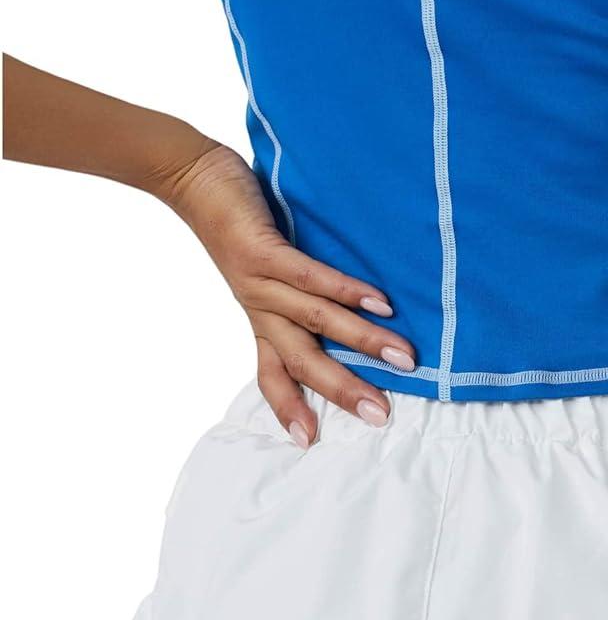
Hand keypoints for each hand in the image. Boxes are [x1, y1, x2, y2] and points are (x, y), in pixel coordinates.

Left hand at [162, 142, 415, 439]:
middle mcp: (259, 308)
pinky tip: (379, 302)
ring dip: (363, 342)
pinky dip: (346, 292)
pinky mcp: (262, 251)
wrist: (190, 177)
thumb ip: (301, 292)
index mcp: (260, 318)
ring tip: (404, 358)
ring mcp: (260, 282)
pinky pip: (309, 277)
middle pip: (303, 361)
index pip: (273, 374)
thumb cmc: (238, 221)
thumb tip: (358, 307)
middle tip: (380, 416)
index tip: (310, 442)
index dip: (289, 409)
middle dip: (343, 391)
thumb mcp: (267, 268)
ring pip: (316, 323)